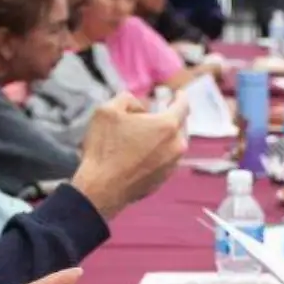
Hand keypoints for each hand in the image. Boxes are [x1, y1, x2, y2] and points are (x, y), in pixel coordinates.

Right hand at [72, 93, 187, 218]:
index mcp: (167, 126)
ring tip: (136, 139)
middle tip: (147, 118)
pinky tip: (135, 157)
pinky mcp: (162, 180)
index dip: (180, 97)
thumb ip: (127, 99)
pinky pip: (162, 161)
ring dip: (158, 139)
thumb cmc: (104, 148)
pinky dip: (154, 155)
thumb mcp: (107, 110)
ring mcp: (171, 166)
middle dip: (164, 119)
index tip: (179, 94)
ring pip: (170, 145)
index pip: (182, 105)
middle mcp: (176, 146)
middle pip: (176, 126)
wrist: (101, 189)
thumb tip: (139, 107)